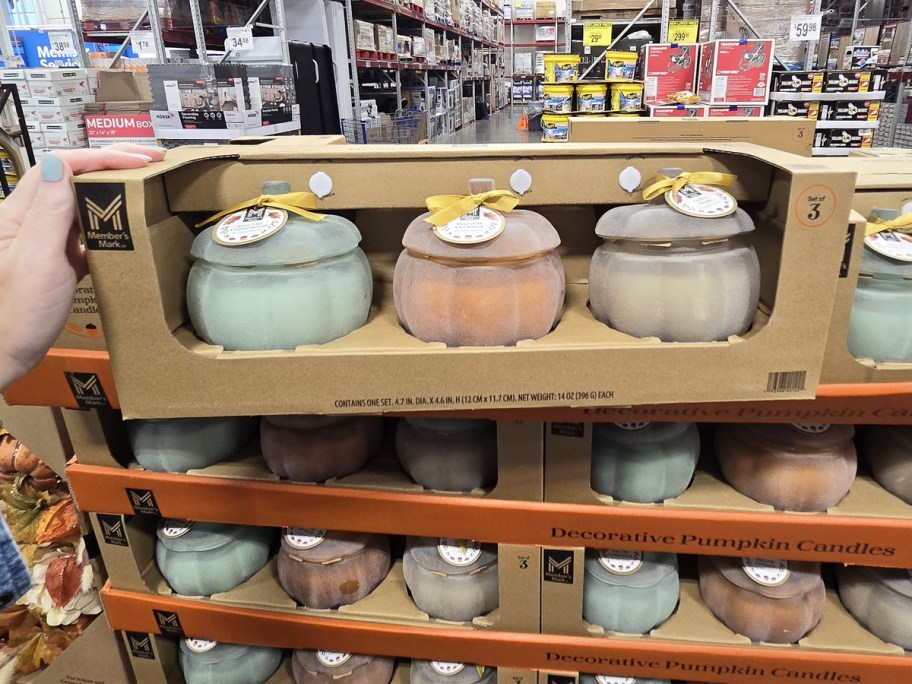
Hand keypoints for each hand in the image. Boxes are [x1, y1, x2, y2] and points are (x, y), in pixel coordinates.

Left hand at [0, 143, 165, 388]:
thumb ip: (51, 213)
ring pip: (80, 200)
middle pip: (72, 176)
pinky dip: (108, 221)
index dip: (102, 157)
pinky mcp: (56, 259)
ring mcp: (43, 240)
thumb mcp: (36, 262)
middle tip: (151, 162)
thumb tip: (61, 163)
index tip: (138, 159)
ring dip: (112, 188)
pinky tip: (126, 226)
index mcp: (16, 214)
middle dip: (112, 164)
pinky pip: (84, 230)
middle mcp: (28, 221)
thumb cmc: (11, 317)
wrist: (2, 355)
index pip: (62, 165)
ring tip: (145, 185)